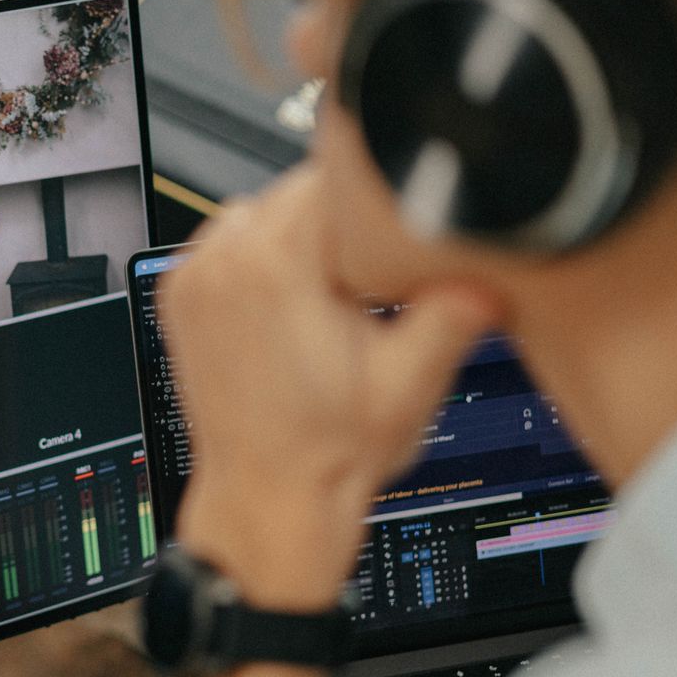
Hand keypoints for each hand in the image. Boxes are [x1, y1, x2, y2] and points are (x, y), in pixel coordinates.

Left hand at [160, 168, 501, 611]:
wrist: (270, 501)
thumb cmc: (325, 456)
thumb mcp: (411, 379)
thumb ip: (457, 309)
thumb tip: (495, 265)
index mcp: (272, 265)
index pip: (336, 174)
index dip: (381, 195)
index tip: (404, 221)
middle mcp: (220, 263)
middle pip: (298, 189)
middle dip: (343, 221)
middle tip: (377, 271)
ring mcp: (194, 281)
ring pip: (262, 211)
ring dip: (303, 236)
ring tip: (337, 292)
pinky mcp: (182, 299)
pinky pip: (229, 244)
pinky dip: (264, 258)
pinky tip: (298, 301)